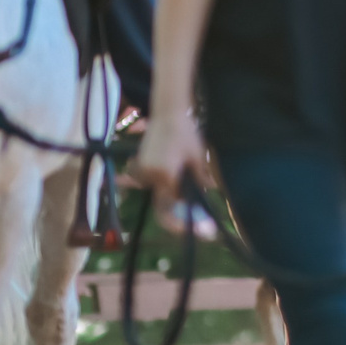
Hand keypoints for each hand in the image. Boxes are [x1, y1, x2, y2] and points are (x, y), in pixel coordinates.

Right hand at [125, 105, 211, 234]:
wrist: (168, 114)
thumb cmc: (187, 134)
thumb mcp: (198, 158)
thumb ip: (200, 180)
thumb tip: (206, 197)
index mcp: (166, 175)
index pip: (171, 207)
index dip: (181, 222)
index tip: (193, 231)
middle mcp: (149, 176)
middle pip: (164, 203)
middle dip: (178, 209)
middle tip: (197, 215)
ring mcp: (141, 171)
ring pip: (159, 193)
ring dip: (172, 191)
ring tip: (184, 172)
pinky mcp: (139, 166)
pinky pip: (151, 183)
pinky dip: (163, 182)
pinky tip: (173, 165)